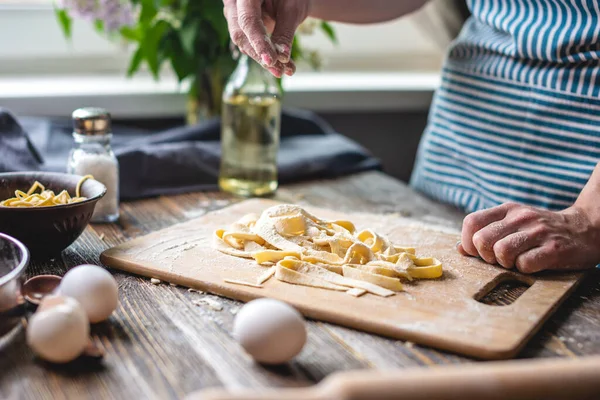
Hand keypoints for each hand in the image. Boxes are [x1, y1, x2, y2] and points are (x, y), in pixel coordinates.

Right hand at [223, 0, 306, 76]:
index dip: (258, 43)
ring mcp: (235, 15)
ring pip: (244, 43)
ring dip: (263, 59)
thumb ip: (285, 32)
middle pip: (241, 34)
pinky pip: (249, 45)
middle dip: (260, 56)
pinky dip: (264, 56)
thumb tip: (283, 58)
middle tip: (278, 71)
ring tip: (284, 70)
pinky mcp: (241, 28)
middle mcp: (234, 4)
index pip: (248, 20)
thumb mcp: (292, 10)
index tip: (271, 61)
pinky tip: (280, 67)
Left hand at [458, 202, 599, 272]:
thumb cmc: (541, 231)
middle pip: (482, 240)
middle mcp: (520, 217)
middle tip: (499, 259)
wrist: (585, 229)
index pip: (471, 222)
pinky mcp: (553, 249)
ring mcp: (537, 232)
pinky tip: (532, 264)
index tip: (479, 252)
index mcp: (507, 210)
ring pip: (501, 252)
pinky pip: (524, 264)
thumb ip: (487, 232)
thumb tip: (460, 248)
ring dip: (505, 263)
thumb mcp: (513, 223)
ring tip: (516, 261)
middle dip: (486, 256)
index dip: (469, 242)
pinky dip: (524, 269)